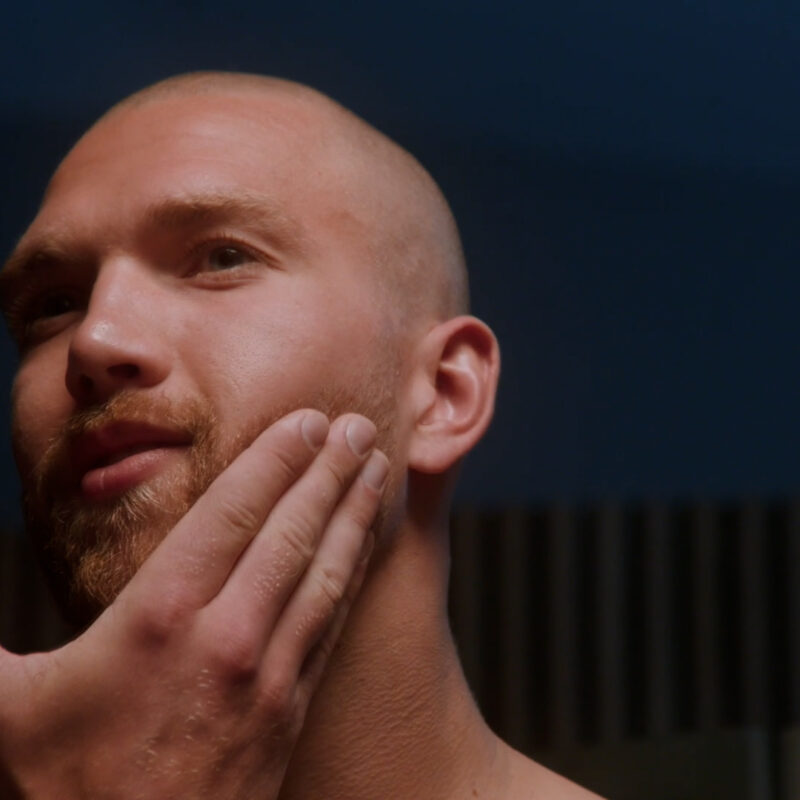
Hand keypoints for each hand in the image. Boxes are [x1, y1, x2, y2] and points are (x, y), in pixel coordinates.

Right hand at [0, 410, 387, 798]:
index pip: (231, 514)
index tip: (307, 421)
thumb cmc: (58, 793)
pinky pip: (331, 621)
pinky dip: (351, 572)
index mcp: (159, 622)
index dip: (274, 460)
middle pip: (289, 532)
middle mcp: (227, 639)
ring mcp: (267, 677)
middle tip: (356, 425)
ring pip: (323, 571)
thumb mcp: (5, 709)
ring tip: (376, 467)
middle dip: (326, 471)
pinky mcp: (289, 710)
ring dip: (351, 512)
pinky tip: (363, 545)